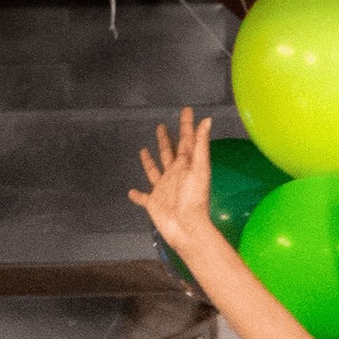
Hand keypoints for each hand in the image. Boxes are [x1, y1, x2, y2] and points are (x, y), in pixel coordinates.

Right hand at [128, 107, 214, 254]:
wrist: (187, 228)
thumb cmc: (195, 199)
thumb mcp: (200, 169)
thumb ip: (201, 145)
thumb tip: (207, 120)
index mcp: (185, 166)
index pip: (186, 141)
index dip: (186, 126)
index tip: (187, 110)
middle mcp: (174, 175)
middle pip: (168, 153)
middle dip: (166, 140)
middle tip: (162, 126)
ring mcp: (163, 189)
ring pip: (154, 171)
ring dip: (149, 162)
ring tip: (144, 150)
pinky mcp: (153, 203)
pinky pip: (143, 198)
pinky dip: (137, 195)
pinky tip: (130, 192)